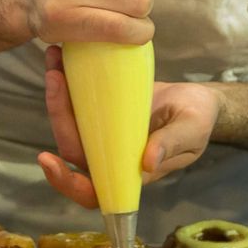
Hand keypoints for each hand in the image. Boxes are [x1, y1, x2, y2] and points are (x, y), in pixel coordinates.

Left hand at [37, 45, 221, 207]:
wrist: (197, 97)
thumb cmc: (199, 119)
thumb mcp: (192, 129)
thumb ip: (172, 144)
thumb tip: (147, 162)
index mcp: (129, 173)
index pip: (92, 190)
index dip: (66, 182)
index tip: (49, 159)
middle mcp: (110, 156)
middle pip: (72, 149)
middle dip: (58, 118)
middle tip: (56, 81)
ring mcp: (103, 134)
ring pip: (70, 124)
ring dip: (57, 96)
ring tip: (54, 63)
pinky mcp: (101, 112)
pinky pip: (77, 103)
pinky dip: (67, 81)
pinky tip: (60, 57)